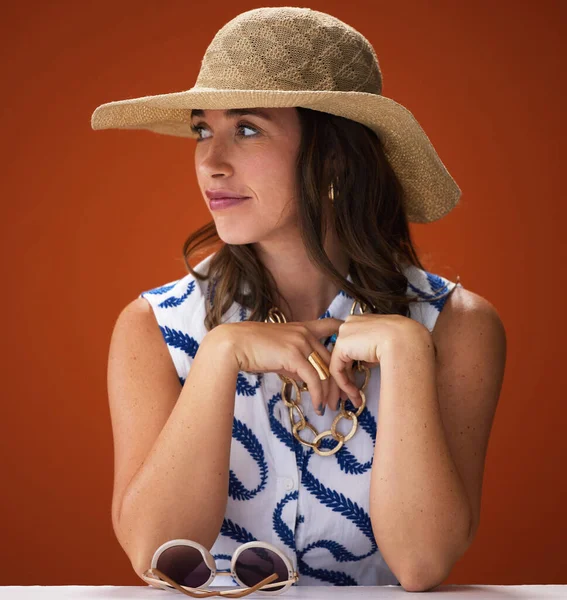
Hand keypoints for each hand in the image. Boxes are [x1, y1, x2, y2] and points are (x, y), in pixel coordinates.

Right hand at [218, 318, 345, 414]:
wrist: (233, 344)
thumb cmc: (252, 348)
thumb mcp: (279, 351)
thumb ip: (295, 360)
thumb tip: (306, 378)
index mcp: (303, 327)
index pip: (332, 325)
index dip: (345, 335)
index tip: (353, 351)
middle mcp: (305, 332)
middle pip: (332, 358)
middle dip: (342, 381)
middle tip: (346, 398)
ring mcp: (301, 342)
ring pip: (326, 371)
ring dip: (331, 393)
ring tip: (331, 407)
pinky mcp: (294, 355)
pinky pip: (314, 379)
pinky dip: (318, 395)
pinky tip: (318, 406)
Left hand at [328, 313, 428, 409]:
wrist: (406, 340)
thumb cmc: (403, 342)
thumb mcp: (385, 345)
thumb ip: (372, 351)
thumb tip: (366, 362)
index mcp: (362, 321)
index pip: (352, 345)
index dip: (354, 365)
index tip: (360, 380)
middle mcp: (350, 323)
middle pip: (344, 354)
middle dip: (348, 376)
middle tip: (354, 394)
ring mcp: (344, 332)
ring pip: (339, 363)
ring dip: (347, 384)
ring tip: (356, 400)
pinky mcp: (341, 344)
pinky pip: (337, 368)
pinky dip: (344, 383)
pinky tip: (355, 394)